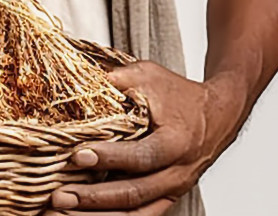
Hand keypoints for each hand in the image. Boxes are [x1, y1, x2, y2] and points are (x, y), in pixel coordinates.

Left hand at [47, 61, 245, 213]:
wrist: (216, 116)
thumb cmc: (180, 95)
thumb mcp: (151, 76)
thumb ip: (120, 79)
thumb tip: (85, 80)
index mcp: (176, 142)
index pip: (142, 156)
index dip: (109, 158)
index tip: (77, 155)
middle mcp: (177, 173)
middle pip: (134, 194)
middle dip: (94, 198)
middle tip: (60, 197)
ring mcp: (172, 190)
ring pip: (135, 214)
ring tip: (64, 214)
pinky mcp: (166, 198)